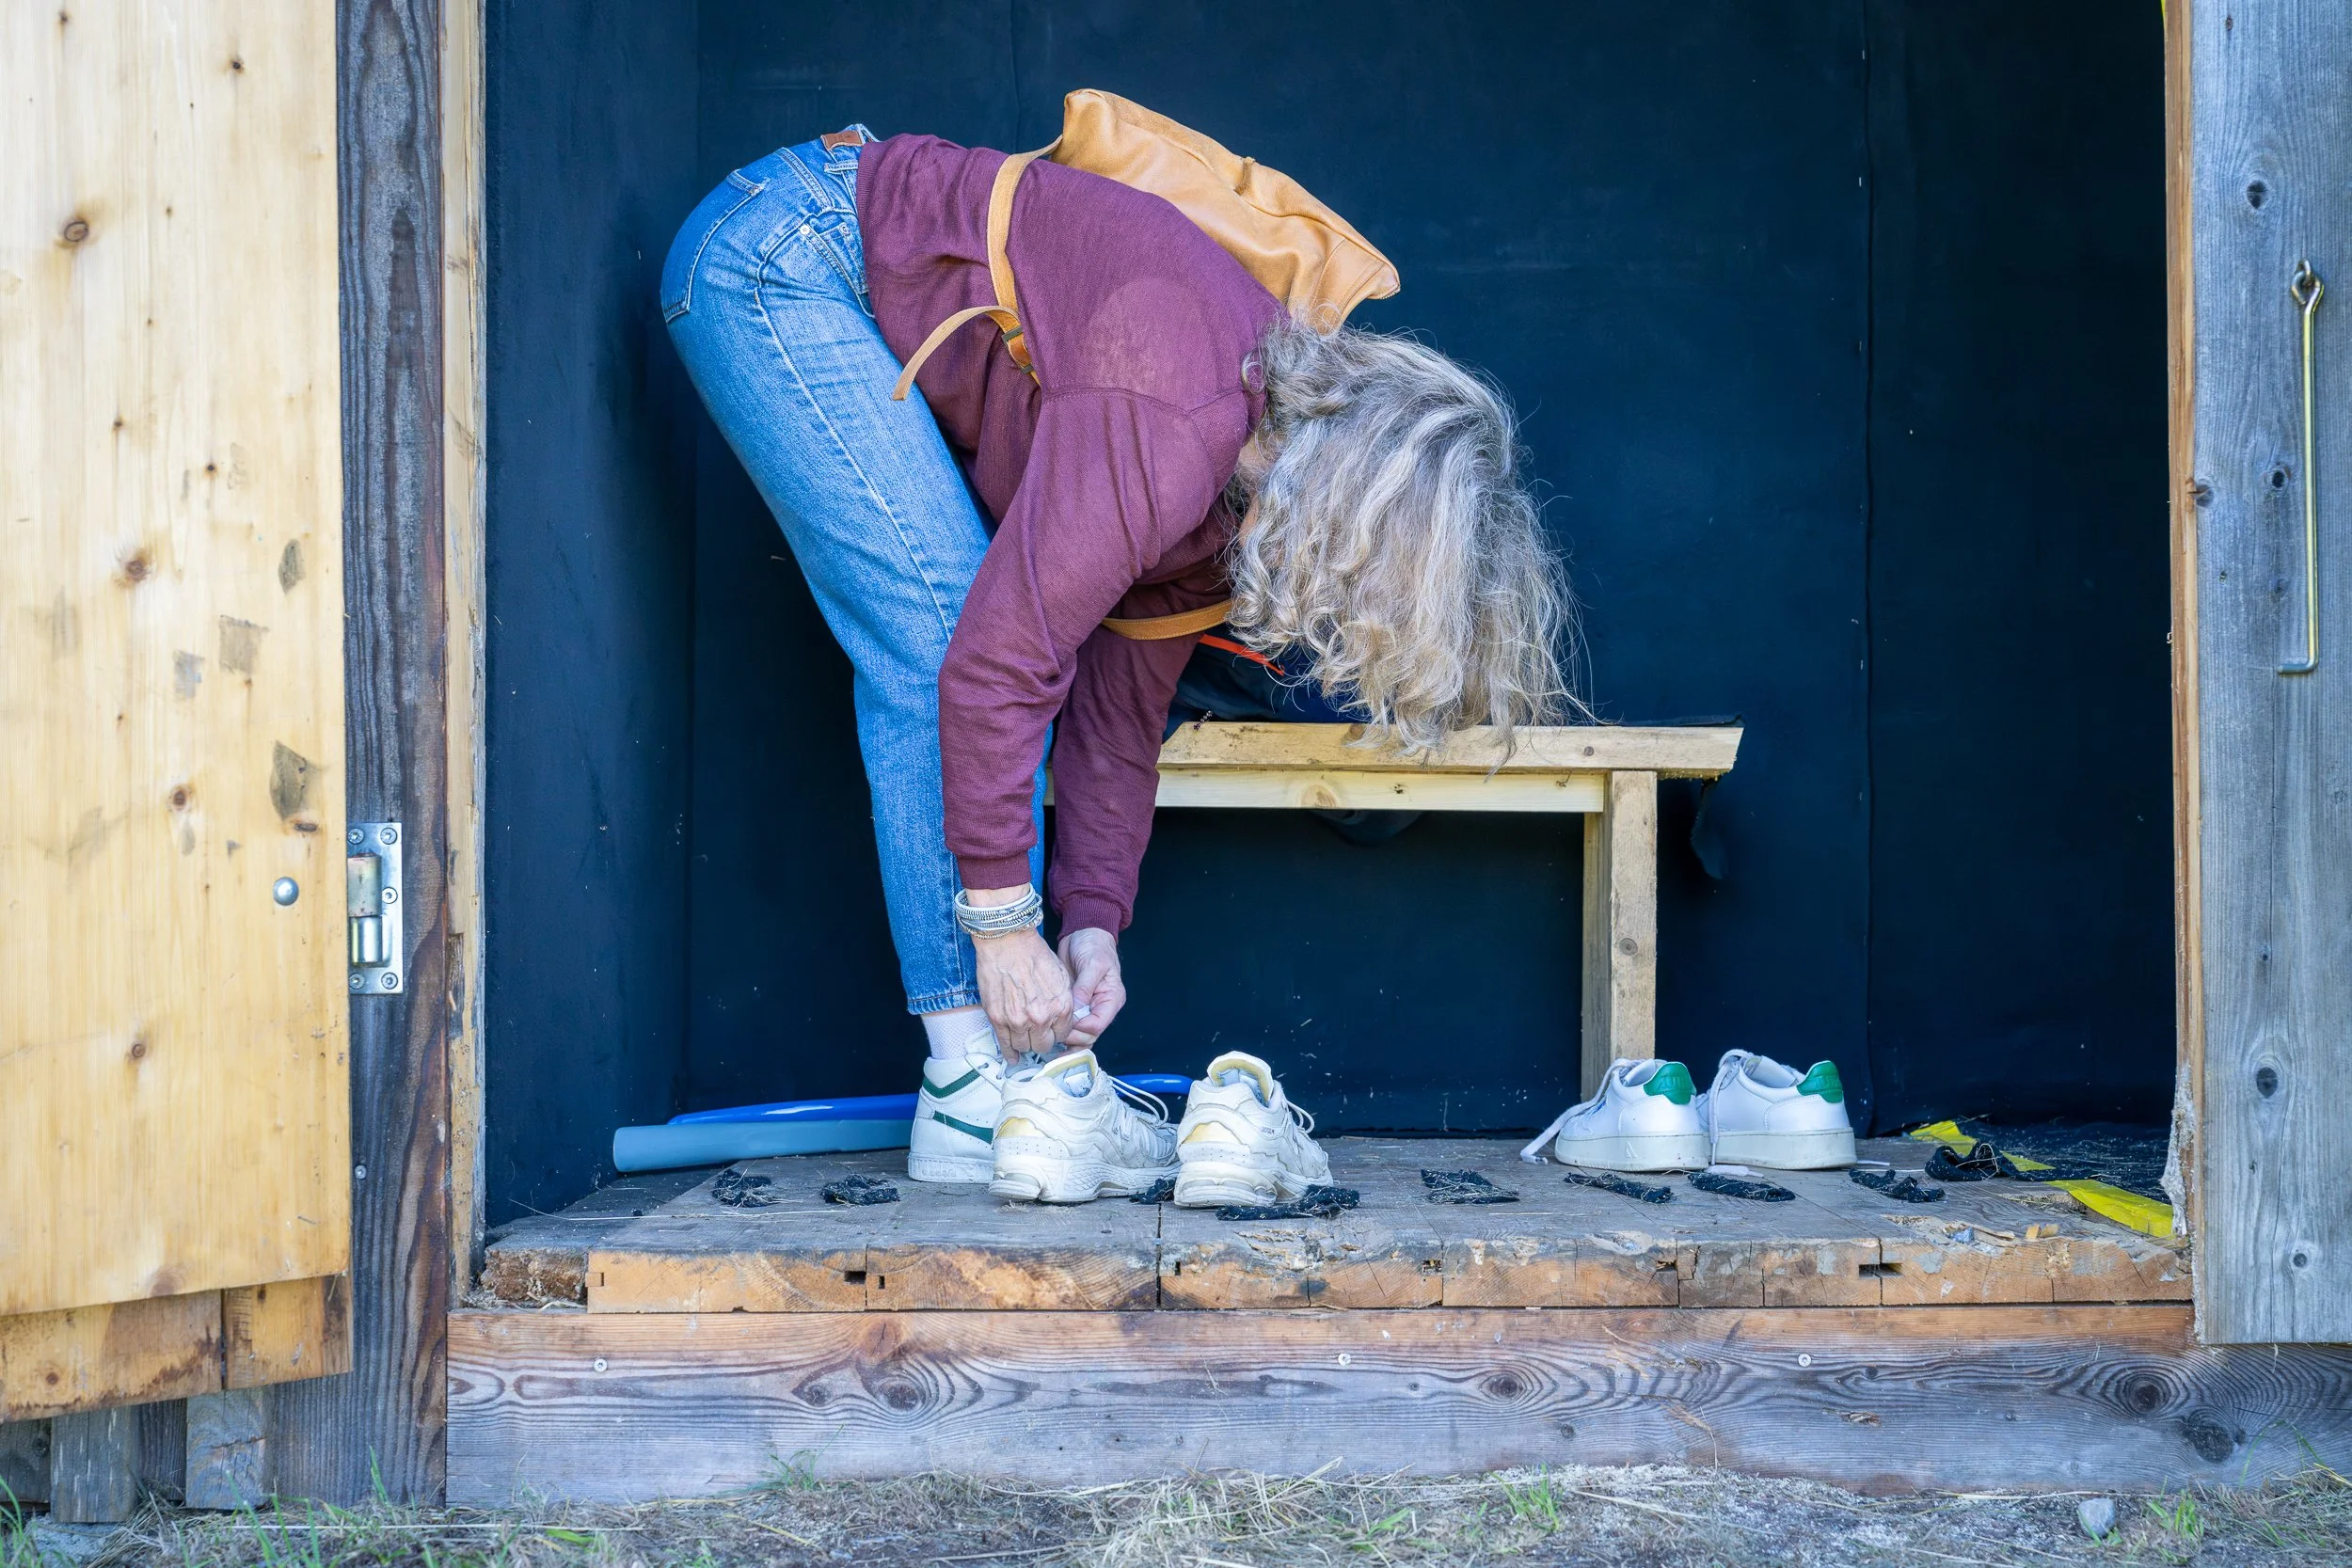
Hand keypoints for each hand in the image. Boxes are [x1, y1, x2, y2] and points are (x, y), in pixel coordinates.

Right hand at [971, 925, 1075, 1058]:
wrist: (1007, 942)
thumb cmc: (1034, 954)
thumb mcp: (1061, 976)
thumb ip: (1064, 1001)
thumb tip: (1062, 1018)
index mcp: (1061, 1006)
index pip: (1063, 1035)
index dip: (1057, 1032)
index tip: (1052, 1031)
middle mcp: (1041, 1017)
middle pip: (1045, 1045)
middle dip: (1042, 1041)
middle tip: (1037, 1034)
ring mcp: (1018, 1021)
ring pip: (1025, 1047)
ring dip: (1025, 1044)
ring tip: (1024, 1039)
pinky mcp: (998, 1019)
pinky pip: (1006, 1045)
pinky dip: (1009, 1053)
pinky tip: (1012, 1057)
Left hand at [1059, 927, 1124, 1046]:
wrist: (1083, 933)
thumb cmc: (1093, 945)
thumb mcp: (1092, 964)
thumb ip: (1084, 988)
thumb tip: (1076, 1010)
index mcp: (1111, 999)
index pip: (1098, 1023)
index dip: (1081, 1027)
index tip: (1064, 1022)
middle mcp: (1100, 1008)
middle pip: (1089, 1034)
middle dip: (1072, 1036)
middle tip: (1052, 1032)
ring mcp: (1086, 1009)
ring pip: (1079, 1035)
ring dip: (1065, 1040)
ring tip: (1048, 1039)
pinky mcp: (1073, 1007)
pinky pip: (1069, 1026)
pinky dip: (1060, 1032)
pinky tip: (1048, 1034)